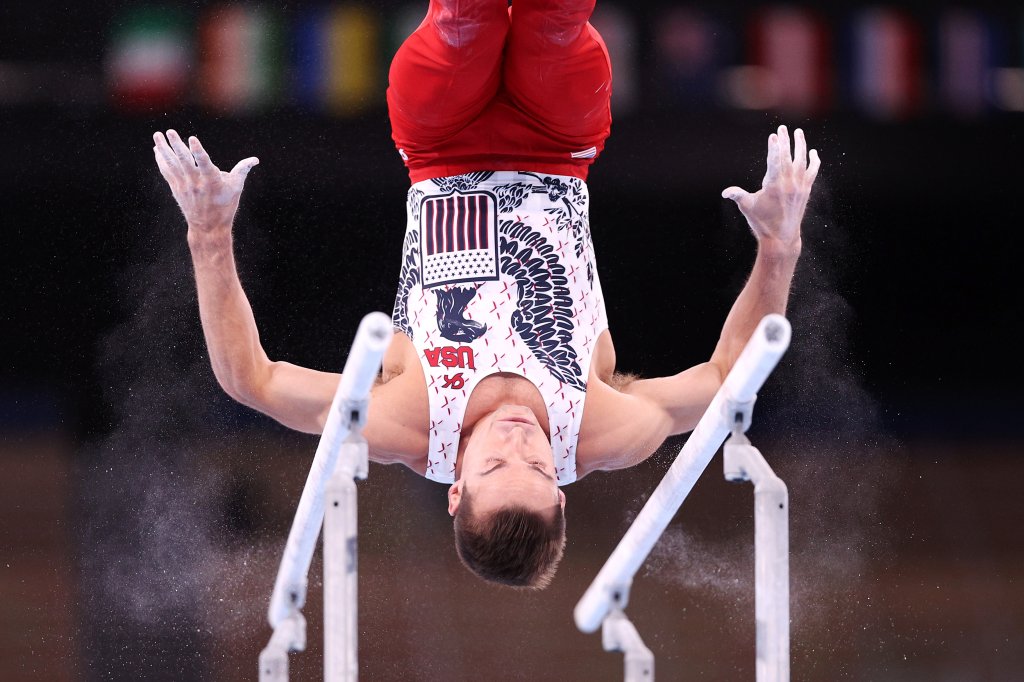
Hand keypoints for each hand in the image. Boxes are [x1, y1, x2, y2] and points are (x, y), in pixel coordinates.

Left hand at [153, 129, 258, 233]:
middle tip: (170, 131)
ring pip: (172, 165)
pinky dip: (161, 160)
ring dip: (164, 149)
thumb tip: (255, 160)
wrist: (208, 227)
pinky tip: (157, 148)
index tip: (192, 139)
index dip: (198, 151)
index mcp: (212, 182)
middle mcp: (196, 183)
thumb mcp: (236, 188)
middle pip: (184, 161)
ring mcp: (184, 186)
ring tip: (157, 135)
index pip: (204, 163)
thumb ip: (242, 170)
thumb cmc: (225, 206)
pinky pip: (166, 171)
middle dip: (177, 145)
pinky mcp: (176, 189)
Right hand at [722, 125, 819, 249]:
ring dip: (800, 145)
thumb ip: (737, 196)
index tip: (773, 135)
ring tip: (798, 133)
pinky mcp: (806, 191)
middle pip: (788, 156)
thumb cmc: (762, 222)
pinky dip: (813, 161)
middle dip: (785, 141)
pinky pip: (812, 172)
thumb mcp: (747, 208)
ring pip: (802, 161)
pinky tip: (813, 153)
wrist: (781, 237)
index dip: (774, 147)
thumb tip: (725, 192)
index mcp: (774, 185)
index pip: (775, 161)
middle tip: (782, 128)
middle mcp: (789, 183)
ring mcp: (799, 186)